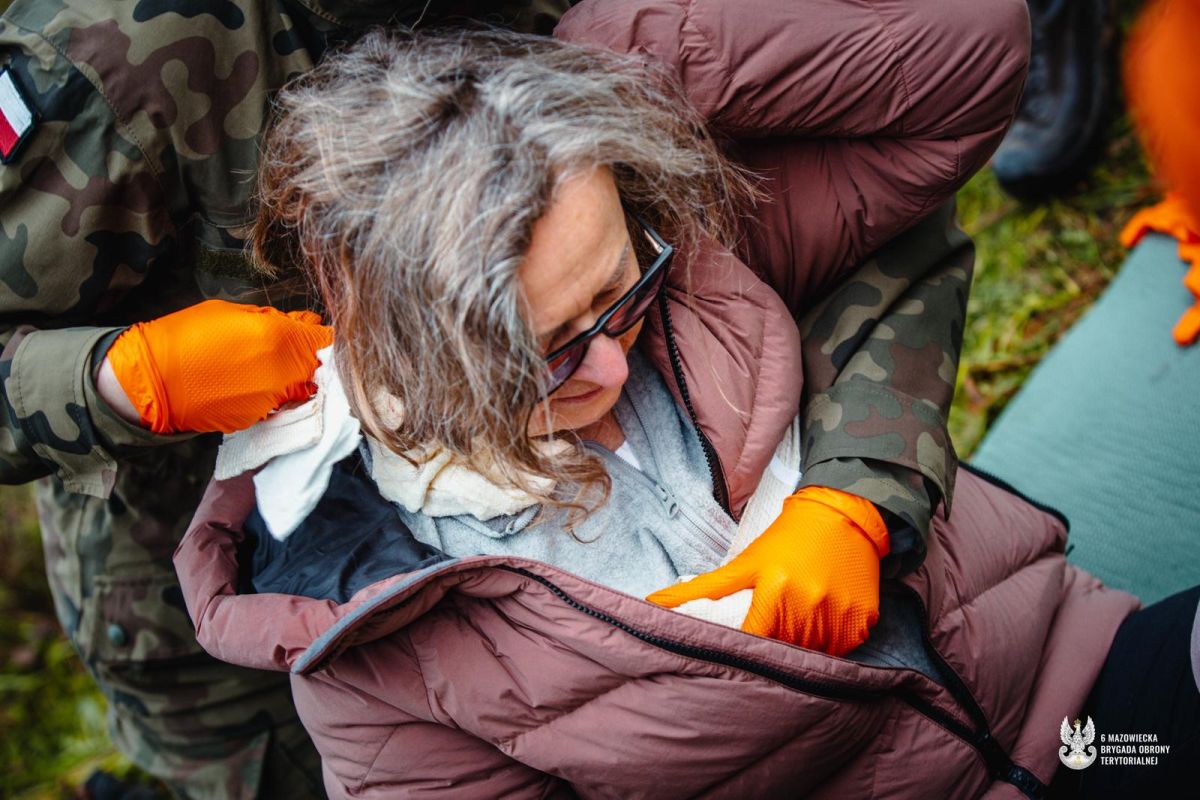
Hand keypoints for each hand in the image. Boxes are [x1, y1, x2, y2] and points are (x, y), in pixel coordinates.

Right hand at [103, 299, 333, 433]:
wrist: (152, 380)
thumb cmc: (187, 335)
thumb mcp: (233, 313)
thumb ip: (275, 320)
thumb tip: (302, 323)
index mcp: (280, 338)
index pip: (327, 339)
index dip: (329, 337)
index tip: (324, 335)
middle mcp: (284, 372)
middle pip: (322, 367)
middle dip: (319, 359)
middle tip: (305, 351)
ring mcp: (274, 399)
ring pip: (306, 389)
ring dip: (302, 379)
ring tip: (280, 368)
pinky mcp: (260, 419)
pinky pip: (283, 404)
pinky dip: (280, 396)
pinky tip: (262, 385)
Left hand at [646, 486, 888, 655]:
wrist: (841, 515)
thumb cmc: (784, 541)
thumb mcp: (743, 563)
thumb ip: (700, 589)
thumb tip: (651, 603)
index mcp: (775, 590)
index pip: (753, 640)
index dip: (747, 645)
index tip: (743, 646)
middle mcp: (809, 604)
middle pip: (783, 649)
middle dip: (776, 642)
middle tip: (777, 622)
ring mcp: (840, 614)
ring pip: (813, 654)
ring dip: (804, 644)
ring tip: (801, 616)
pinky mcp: (864, 620)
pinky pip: (843, 648)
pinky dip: (832, 640)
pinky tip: (825, 615)